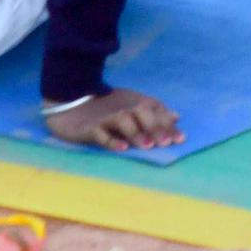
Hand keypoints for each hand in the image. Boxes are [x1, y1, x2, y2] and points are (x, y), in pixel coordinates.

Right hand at [45, 88, 181, 148]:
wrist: (69, 105)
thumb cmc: (106, 109)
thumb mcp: (131, 107)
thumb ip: (154, 112)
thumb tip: (177, 116)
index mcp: (135, 101)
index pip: (155, 109)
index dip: (168, 123)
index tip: (180, 139)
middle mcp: (123, 107)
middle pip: (142, 112)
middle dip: (156, 126)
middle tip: (166, 143)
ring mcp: (106, 117)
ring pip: (123, 120)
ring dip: (137, 133)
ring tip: (148, 146)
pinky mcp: (89, 128)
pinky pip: (101, 134)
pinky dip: (112, 141)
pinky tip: (123, 149)